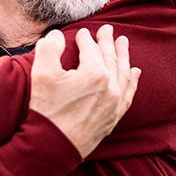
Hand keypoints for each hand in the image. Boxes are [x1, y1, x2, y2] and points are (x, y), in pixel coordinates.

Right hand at [29, 25, 140, 157]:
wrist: (52, 146)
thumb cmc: (46, 109)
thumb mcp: (42, 74)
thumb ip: (49, 48)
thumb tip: (57, 36)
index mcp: (95, 73)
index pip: (92, 49)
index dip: (86, 38)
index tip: (82, 32)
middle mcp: (110, 86)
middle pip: (111, 57)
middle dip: (108, 42)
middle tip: (108, 29)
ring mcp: (115, 102)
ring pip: (123, 73)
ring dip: (123, 56)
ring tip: (123, 43)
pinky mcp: (114, 116)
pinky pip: (129, 93)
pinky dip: (132, 80)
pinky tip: (134, 72)